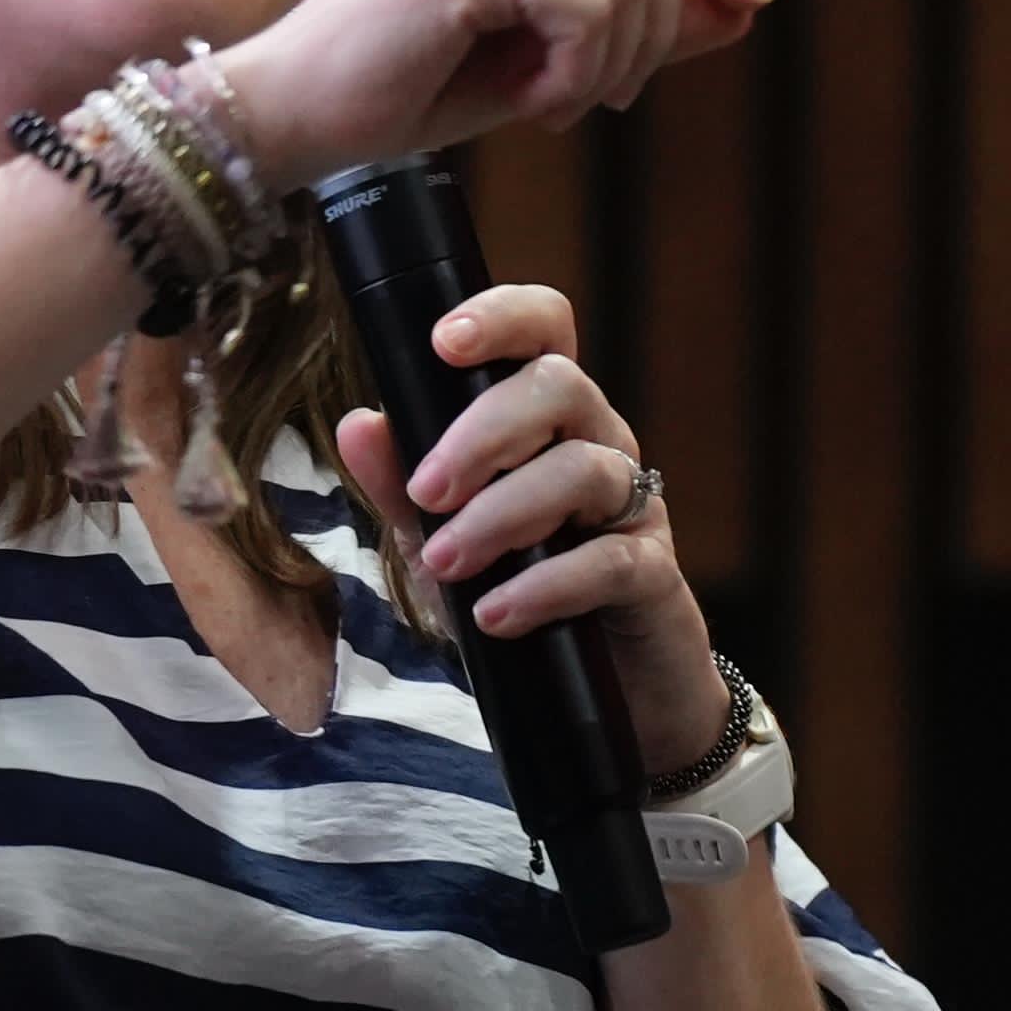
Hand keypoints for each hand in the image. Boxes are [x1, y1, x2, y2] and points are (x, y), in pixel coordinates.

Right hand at [212, 0, 767, 184]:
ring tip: (552, 102)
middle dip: (664, 20)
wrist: (291, 115)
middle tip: (610, 95)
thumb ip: (636, 22)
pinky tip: (528, 107)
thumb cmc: (403, 87)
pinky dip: (579, 73)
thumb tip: (740, 6)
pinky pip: (591, 6)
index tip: (745, 5)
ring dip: (616, 59)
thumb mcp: (544, 53)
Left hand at [329, 281, 729, 775]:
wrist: (608, 693)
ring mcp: (634, 506)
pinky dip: (545, 585)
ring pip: (584, 469)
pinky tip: (496, 614)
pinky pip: (610, 561)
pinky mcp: (654, 576)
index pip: (545, 329)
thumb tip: (357, 425)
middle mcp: (599, 443)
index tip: (444, 342)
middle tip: (427, 492)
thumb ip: (402, 487)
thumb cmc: (522, 593)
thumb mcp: (446, 540)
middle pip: (562, 386)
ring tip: (446, 563)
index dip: (503, 317)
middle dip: (483, 432)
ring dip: (503, 514)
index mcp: (549, 418)